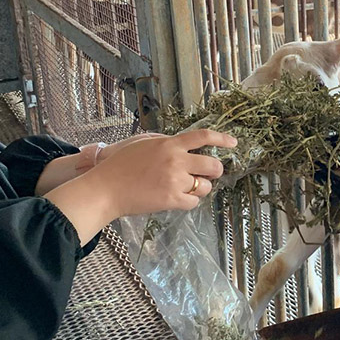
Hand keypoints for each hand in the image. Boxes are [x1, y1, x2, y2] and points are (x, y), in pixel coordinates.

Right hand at [45, 129, 236, 242]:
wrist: (106, 188)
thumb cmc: (120, 165)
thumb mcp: (142, 143)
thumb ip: (165, 143)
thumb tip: (182, 145)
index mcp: (169, 144)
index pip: (203, 137)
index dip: (222, 139)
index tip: (233, 143)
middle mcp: (176, 160)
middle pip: (212, 165)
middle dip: (215, 171)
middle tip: (208, 175)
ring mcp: (175, 181)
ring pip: (205, 187)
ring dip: (200, 188)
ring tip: (185, 188)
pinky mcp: (171, 200)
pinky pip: (193, 202)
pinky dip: (189, 202)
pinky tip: (177, 199)